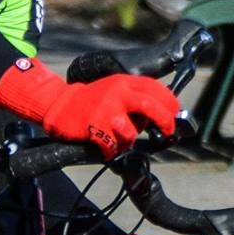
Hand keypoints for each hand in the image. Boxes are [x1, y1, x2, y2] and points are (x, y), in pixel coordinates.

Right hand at [0, 59, 180, 158]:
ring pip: (131, 132)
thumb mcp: (113, 90)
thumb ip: (135, 99)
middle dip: (164, 121)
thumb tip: (158, 117)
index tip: (175, 114)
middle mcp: (117, 93)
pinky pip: (112, 145)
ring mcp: (105, 109)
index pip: (155, 88)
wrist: (59, 106)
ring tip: (117, 141)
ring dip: (127, 142)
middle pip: (150, 105)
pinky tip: (104, 148)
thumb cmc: (89, 102)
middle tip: (166, 132)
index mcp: (124, 82)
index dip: (170, 102)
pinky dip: (110, 151)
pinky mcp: (94, 125)